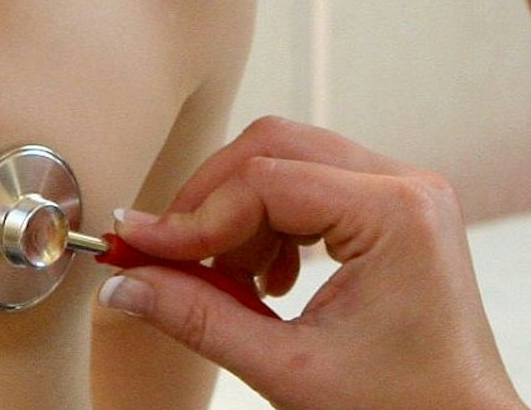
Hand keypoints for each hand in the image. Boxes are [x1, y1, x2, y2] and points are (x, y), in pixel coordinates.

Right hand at [96, 117, 526, 409]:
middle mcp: (406, 184)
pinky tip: (264, 282)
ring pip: (289, 162)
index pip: (265, 182)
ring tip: (226, 283)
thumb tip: (125, 283)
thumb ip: (199, 318)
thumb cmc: (402, 407)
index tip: (138, 249)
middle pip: (275, 147)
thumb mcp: (289, 369)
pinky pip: (313, 187)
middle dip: (211, 200)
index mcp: (395, 213)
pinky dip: (270, 224)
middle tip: (163, 255)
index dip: (192, 217)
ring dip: (240, 214)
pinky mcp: (395, 211)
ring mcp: (405, 193)